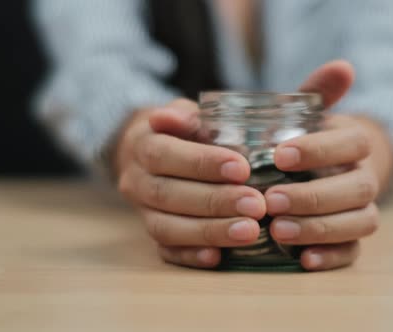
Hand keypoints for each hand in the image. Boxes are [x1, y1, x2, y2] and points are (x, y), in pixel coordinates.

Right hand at [115, 99, 266, 267]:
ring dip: (209, 232)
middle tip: (256, 206)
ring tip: (250, 232)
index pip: (165, 155)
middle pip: (168, 196)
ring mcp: (142, 212)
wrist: (148, 153)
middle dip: (215, 202)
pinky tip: (219, 257)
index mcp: (142, 146)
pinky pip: (165, 251)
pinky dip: (190, 256)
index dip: (202, 163)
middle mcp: (136, 182)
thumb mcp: (183, 114)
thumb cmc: (179, 132)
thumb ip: (184, 116)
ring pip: (166, 228)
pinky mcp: (152, 235)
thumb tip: (174, 117)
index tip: (242, 168)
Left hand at [267, 61, 392, 270]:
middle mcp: (364, 178)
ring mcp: (362, 210)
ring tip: (278, 231)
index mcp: (354, 144)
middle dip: (313, 196)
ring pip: (359, 222)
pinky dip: (332, 257)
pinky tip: (304, 260)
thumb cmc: (309, 140)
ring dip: (319, 228)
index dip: (319, 150)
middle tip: (270, 200)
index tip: (279, 154)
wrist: (331, 169)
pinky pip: (354, 252)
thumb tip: (343, 66)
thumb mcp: (310, 115)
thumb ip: (318, 93)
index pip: (351, 143)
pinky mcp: (353, 238)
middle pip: (356, 189)